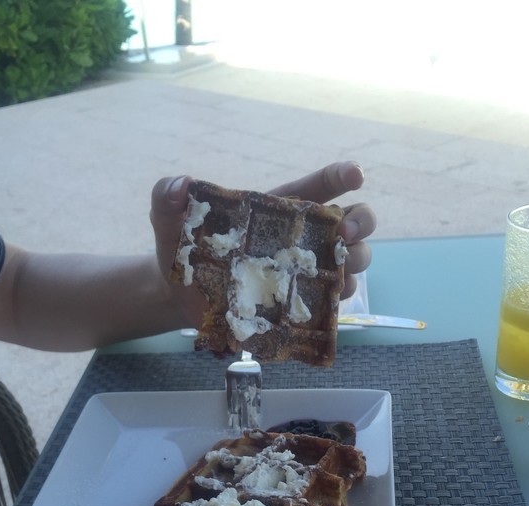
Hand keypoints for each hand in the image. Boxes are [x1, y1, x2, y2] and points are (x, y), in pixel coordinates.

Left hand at [149, 161, 375, 326]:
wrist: (178, 297)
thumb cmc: (182, 249)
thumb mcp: (167, 218)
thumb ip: (166, 194)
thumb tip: (180, 184)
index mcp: (281, 208)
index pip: (321, 186)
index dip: (342, 176)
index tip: (355, 175)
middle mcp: (303, 238)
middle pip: (356, 223)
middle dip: (362, 223)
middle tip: (344, 234)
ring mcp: (307, 273)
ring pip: (353, 265)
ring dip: (354, 268)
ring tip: (339, 276)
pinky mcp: (301, 306)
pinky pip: (331, 306)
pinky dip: (335, 306)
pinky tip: (324, 307)